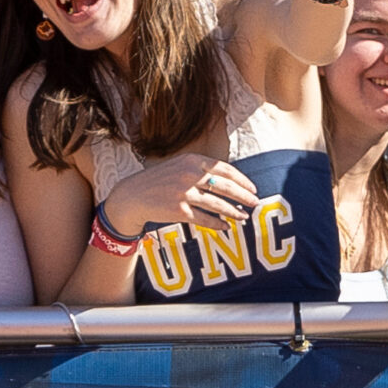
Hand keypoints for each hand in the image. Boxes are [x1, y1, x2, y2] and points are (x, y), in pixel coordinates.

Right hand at [108, 152, 259, 233]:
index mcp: (192, 160)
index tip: (253, 188)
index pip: (225, 169)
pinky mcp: (178, 211)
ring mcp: (184, 193)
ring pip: (217, 204)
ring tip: (243, 217)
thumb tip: (230, 180)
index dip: (242, 180)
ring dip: (234, 212)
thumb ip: (201, 168)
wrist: (132, 196)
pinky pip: (204, 219)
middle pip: (225, 186)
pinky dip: (217, 224)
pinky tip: (226, 227)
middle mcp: (189, 175)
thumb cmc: (159, 181)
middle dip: (244, 196)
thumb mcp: (179, 165)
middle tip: (255, 202)